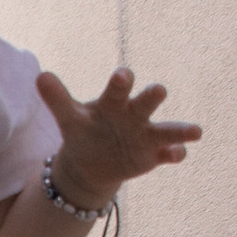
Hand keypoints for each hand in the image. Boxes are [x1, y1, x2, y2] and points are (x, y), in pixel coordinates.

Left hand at [36, 66, 198, 208]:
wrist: (91, 162)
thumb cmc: (83, 131)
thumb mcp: (69, 119)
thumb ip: (57, 99)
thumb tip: (41, 76)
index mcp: (113, 102)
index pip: (117, 89)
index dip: (120, 82)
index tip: (122, 75)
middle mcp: (134, 114)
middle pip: (145, 103)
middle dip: (151, 97)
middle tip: (158, 90)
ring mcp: (147, 134)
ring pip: (167, 129)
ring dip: (181, 130)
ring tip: (196, 131)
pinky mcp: (154, 155)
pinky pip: (169, 153)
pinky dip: (175, 153)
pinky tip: (178, 155)